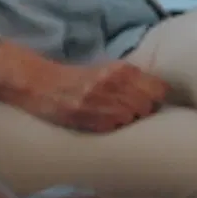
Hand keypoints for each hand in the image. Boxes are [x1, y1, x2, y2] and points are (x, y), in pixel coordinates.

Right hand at [0, 41, 172, 134]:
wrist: (38, 82)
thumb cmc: (75, 77)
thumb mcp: (105, 70)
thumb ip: (129, 80)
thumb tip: (156, 94)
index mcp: (120, 69)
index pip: (158, 88)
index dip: (157, 97)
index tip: (153, 100)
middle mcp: (113, 84)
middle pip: (147, 106)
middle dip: (144, 110)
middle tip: (134, 112)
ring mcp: (99, 102)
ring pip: (131, 118)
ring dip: (128, 120)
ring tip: (116, 116)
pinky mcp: (86, 118)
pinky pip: (112, 128)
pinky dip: (112, 127)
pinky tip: (104, 122)